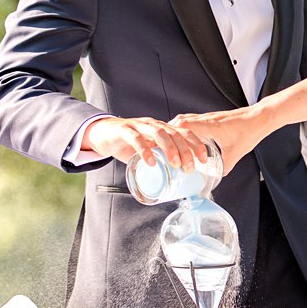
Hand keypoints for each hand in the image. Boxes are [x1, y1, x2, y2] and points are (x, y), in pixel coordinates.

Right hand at [82, 115, 208, 169]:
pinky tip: (150, 162)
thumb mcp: (147, 151)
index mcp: (162, 129)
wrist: (102, 133)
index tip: (204, 159)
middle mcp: (154, 125)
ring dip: (169, 148)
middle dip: (185, 150)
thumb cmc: (128, 144)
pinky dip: (145, 150)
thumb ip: (160, 161)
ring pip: (159, 133)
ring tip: (174, 164)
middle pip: (175, 133)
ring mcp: (139, 126)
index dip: (196, 144)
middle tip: (189, 167)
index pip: (184, 132)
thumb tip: (176, 182)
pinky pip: (136, 139)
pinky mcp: (124, 130)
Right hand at [170, 103, 274, 168]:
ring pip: (186, 120)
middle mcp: (206, 119)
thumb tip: (216, 177)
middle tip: (166, 146)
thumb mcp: (235, 153)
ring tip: (172, 143)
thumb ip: (224, 166)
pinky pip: (194, 121)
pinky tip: (188, 138)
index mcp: (209, 126)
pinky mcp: (212, 118)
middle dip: (171, 133)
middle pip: (180, 122)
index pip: (183, 126)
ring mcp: (208, 117)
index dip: (173, 136)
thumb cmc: (249, 132)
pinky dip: (187, 129)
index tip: (168, 146)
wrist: (260, 118)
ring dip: (178, 130)